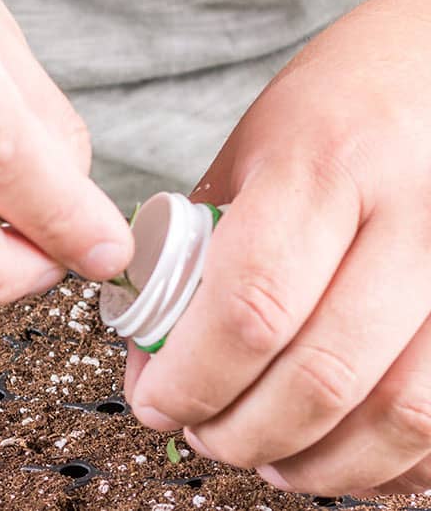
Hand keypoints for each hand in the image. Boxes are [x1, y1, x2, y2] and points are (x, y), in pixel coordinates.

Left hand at [125, 0, 430, 495]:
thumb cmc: (342, 96)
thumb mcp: (257, 144)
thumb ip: (209, 236)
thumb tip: (160, 333)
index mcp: (321, 165)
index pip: (249, 303)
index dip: (192, 376)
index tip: (155, 400)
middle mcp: (409, 215)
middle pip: (319, 374)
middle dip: (242, 431)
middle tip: (202, 435)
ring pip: (401, 415)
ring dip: (319, 465)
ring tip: (266, 456)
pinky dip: (395, 461)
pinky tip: (345, 455)